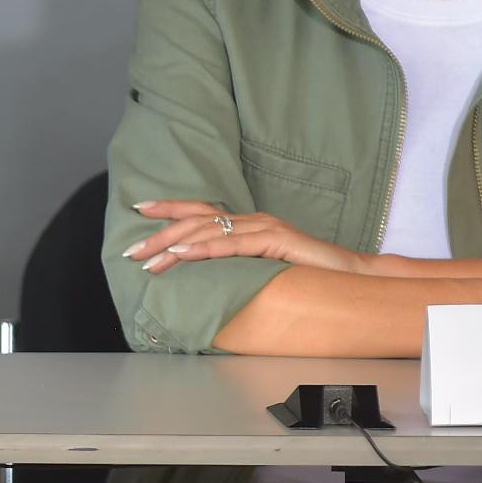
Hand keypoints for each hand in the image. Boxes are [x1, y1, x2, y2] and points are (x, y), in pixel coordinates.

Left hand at [123, 200, 366, 274]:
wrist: (348, 272)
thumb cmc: (307, 273)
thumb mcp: (264, 266)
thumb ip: (239, 263)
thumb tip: (205, 274)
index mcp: (247, 222)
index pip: (201, 211)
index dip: (170, 208)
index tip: (140, 208)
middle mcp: (252, 219)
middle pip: (197, 221)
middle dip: (160, 234)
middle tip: (132, 250)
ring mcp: (264, 227)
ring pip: (209, 232)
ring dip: (175, 245)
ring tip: (149, 258)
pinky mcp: (275, 241)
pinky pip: (233, 245)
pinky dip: (204, 250)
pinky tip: (183, 256)